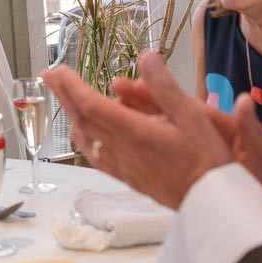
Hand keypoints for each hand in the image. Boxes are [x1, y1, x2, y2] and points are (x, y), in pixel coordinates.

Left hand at [42, 52, 232, 208]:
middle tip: (48, 75)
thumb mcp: (195, 117)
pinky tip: (83, 136)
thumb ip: (166, 87)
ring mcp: (123, 167)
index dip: (72, 86)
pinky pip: (97, 158)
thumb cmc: (209, 161)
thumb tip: (146, 57)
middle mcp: (123, 151)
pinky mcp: (129, 178)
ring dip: (71, 115)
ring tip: (63, 99)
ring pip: (86, 139)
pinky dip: (84, 140)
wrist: (213, 205)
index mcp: (135, 133)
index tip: (59, 70)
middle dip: (63, 95)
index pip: (91, 105)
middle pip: (82, 119)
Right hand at [110, 75, 261, 212]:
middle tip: (113, 87)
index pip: (183, 105)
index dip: (158, 93)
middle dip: (139, 100)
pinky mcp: (188, 164)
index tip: (133, 82)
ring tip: (107, 109)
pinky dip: (140, 144)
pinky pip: (160, 152)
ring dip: (135, 118)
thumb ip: (251, 127)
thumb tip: (244, 100)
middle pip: (165, 112)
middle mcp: (202, 132)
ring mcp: (193, 147)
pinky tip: (118, 143)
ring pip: (159, 130)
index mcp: (218, 125)